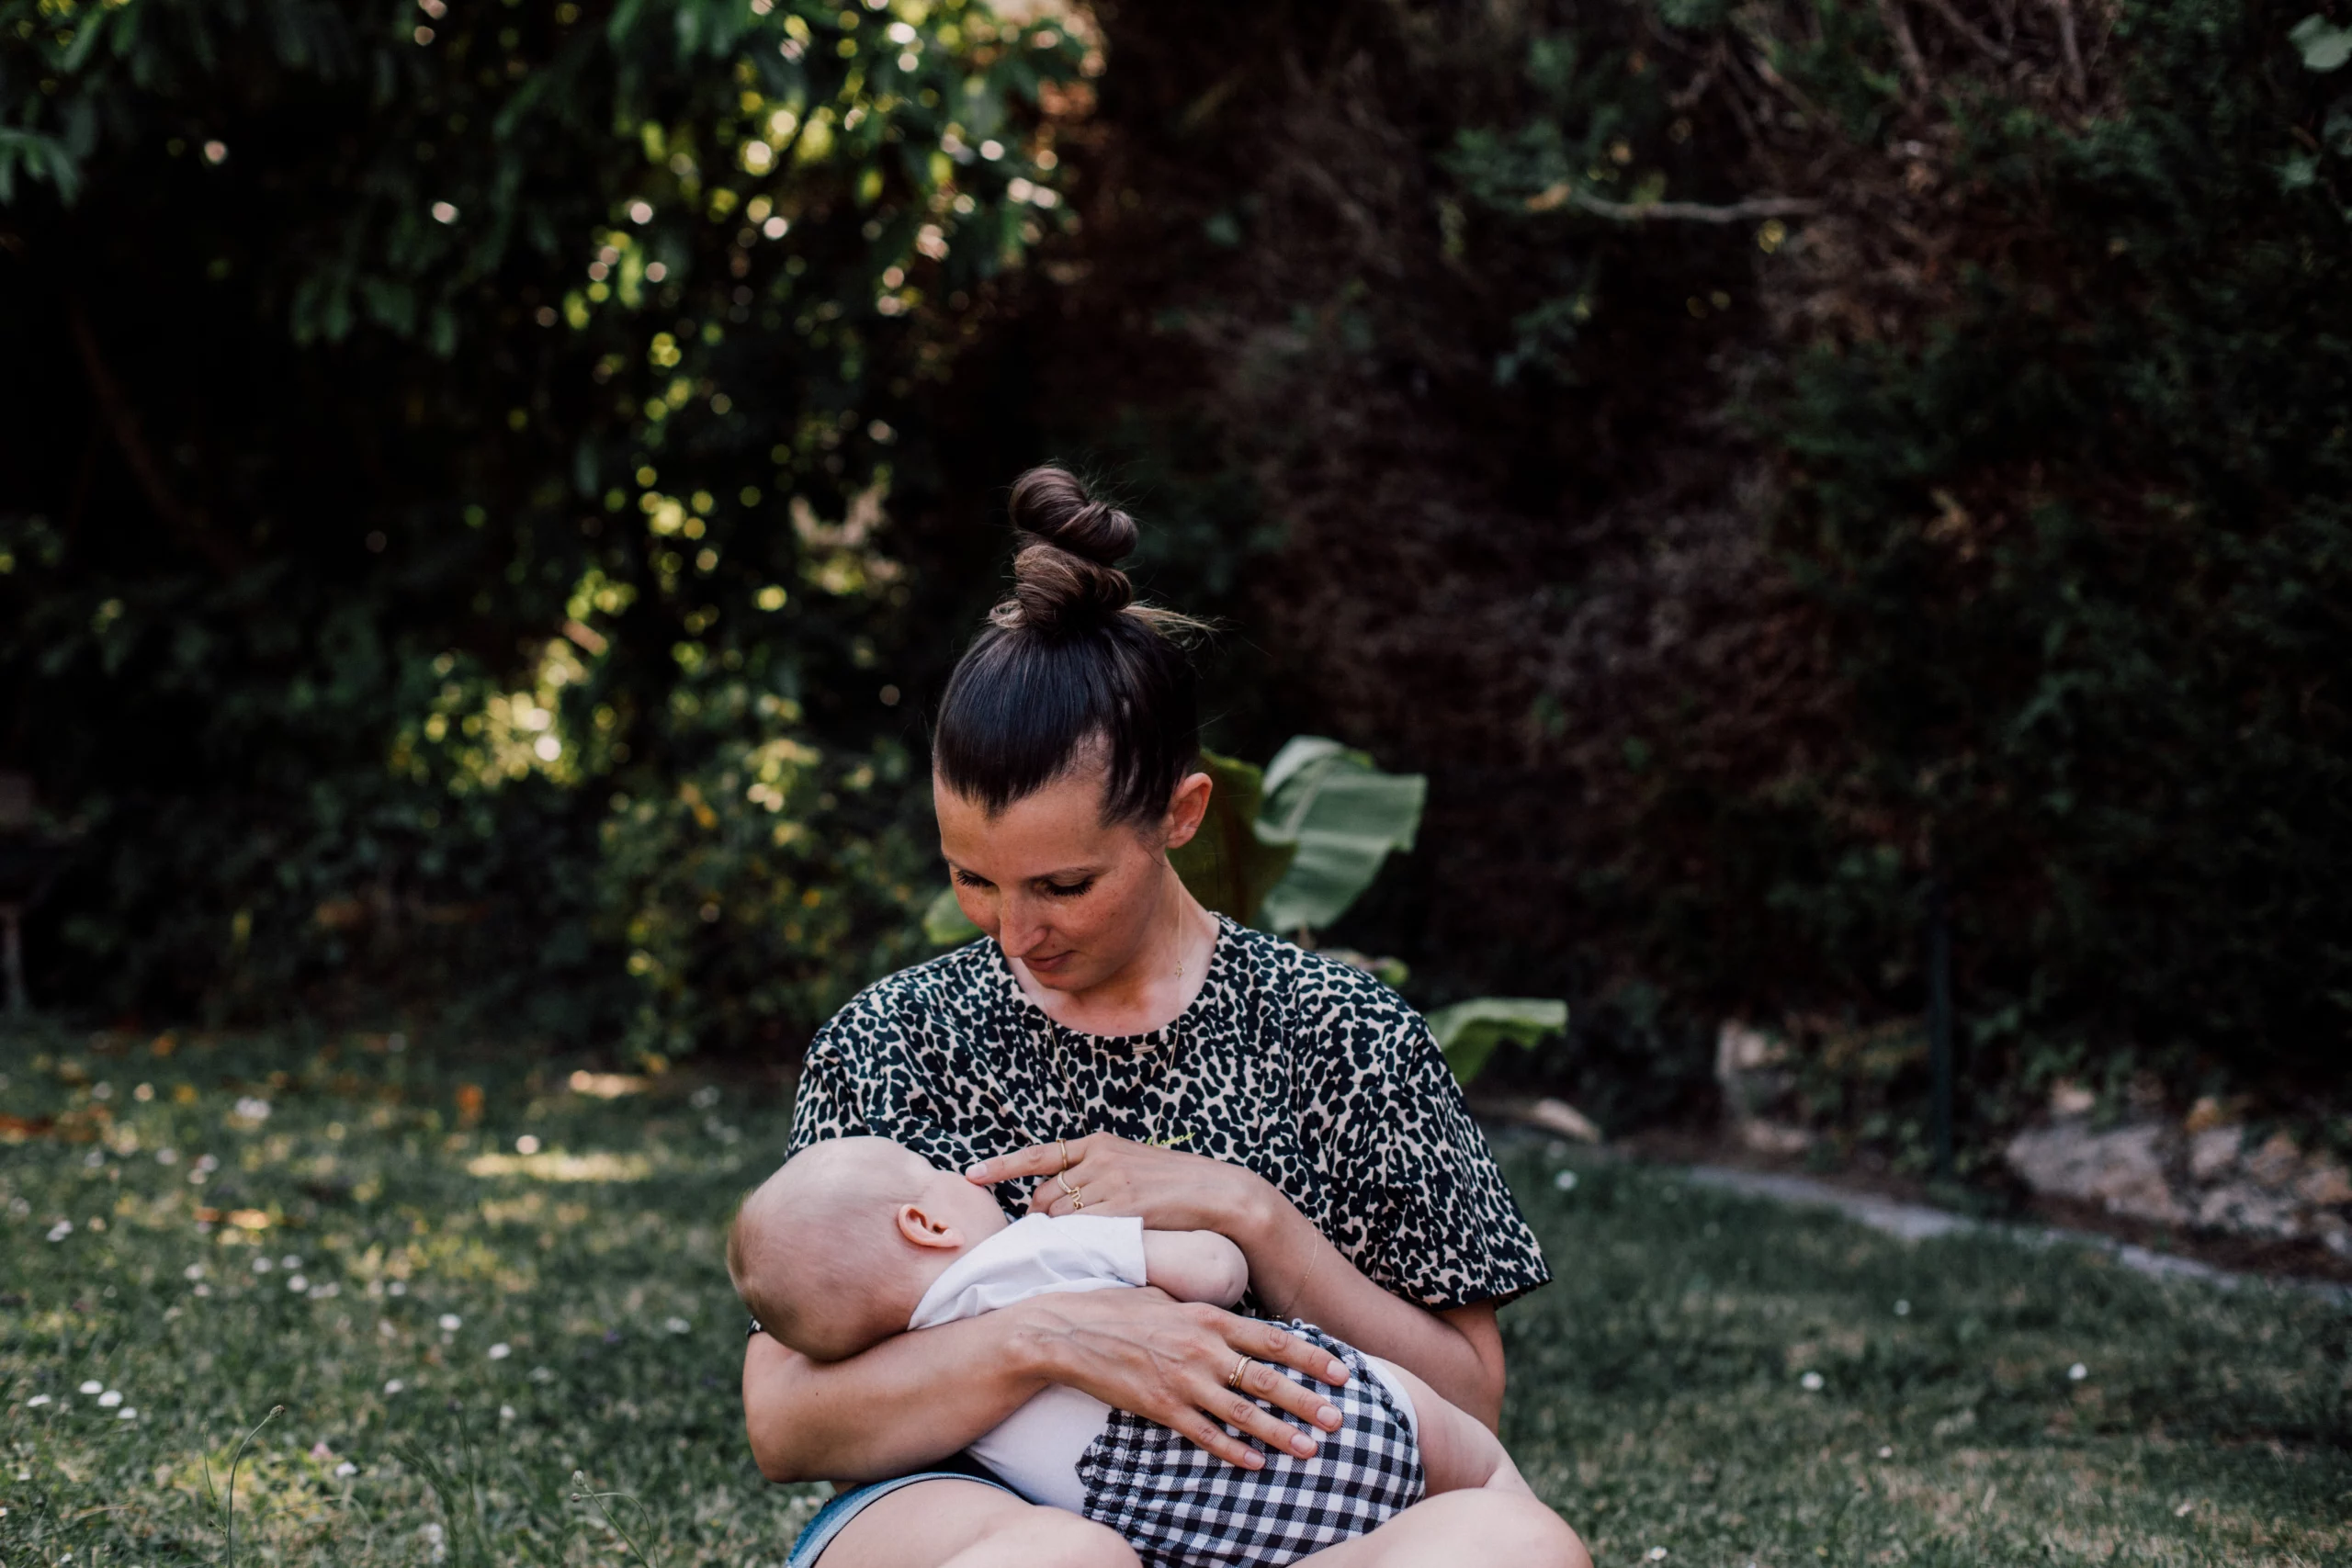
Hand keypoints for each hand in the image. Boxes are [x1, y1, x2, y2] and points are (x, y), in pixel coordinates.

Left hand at [966, 1133, 1268, 1238]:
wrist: (1218, 1192)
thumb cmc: (1174, 1185)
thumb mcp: (1131, 1165)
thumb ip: (1094, 1175)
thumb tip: (1056, 1202)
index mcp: (1098, 1143)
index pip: (1038, 1155)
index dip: (1001, 1166)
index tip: (970, 1175)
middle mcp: (1099, 1158)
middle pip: (1044, 1197)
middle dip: (1042, 1220)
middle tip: (1057, 1240)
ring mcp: (1110, 1183)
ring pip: (1059, 1218)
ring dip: (1061, 1236)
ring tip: (1082, 1247)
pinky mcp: (1122, 1208)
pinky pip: (1082, 1232)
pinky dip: (1078, 1244)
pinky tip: (1091, 1251)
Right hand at [1014, 1286, 1351, 1470]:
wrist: (1068, 1333)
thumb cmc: (1117, 1310)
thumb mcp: (1169, 1297)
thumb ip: (1204, 1312)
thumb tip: (1232, 1319)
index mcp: (1208, 1317)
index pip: (1273, 1338)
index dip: (1311, 1357)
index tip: (1341, 1371)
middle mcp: (1202, 1348)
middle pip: (1267, 1378)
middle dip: (1307, 1401)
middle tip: (1340, 1418)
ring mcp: (1182, 1380)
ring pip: (1242, 1412)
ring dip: (1280, 1433)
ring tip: (1310, 1449)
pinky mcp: (1160, 1408)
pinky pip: (1204, 1434)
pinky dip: (1232, 1450)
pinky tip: (1256, 1463)